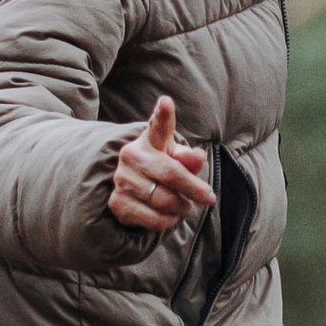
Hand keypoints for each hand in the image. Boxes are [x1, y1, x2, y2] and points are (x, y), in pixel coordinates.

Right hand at [107, 96, 214, 234]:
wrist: (133, 191)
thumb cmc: (162, 169)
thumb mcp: (177, 160)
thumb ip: (190, 158)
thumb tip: (198, 157)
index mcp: (149, 140)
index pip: (158, 126)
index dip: (163, 114)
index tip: (166, 103)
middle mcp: (131, 156)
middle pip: (171, 174)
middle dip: (195, 190)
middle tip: (208, 198)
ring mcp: (121, 179)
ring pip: (164, 200)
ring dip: (182, 207)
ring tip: (184, 206)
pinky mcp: (117, 203)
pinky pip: (153, 218)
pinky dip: (168, 221)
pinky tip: (170, 216)